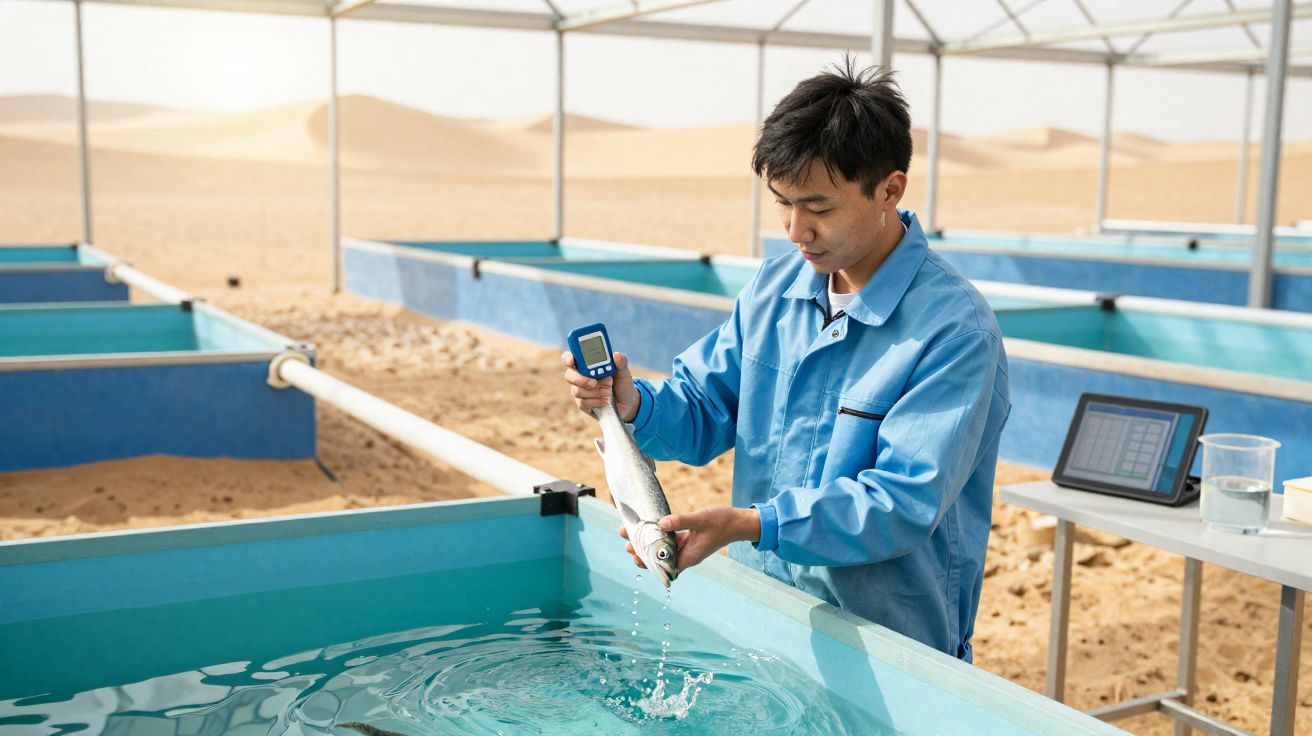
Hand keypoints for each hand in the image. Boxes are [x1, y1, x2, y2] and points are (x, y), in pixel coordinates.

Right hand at [562, 350, 638, 421]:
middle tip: (594, 383)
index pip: (571, 358)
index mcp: (588, 366)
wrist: (627, 404)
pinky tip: (606, 401)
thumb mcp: (624, 374)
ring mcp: (581, 391)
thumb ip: (621, 364)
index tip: (572, 360)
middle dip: (581, 379)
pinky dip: (596, 401)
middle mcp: (581, 377)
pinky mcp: (583, 405)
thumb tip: (617, 355)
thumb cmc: (622, 385)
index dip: (568, 358)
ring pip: (576, 390)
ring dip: (594, 392)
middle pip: (569, 375)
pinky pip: (583, 403)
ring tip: (608, 392)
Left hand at [620, 505, 760, 571]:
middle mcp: (686, 554)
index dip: (648, 563)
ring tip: (631, 534)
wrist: (738, 522)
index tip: (634, 555)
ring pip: (663, 548)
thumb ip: (681, 521)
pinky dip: (659, 535)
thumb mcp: (701, 520)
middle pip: (660, 559)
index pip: (664, 566)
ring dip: (648, 542)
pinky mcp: (688, 538)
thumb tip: (661, 523)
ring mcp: (687, 547)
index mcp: (690, 556)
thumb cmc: (723, 522)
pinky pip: (669, 539)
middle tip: (627, 543)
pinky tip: (648, 527)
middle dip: (642, 552)